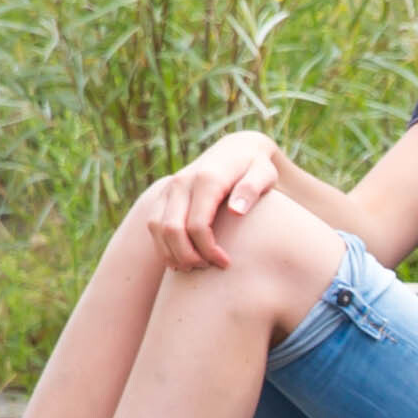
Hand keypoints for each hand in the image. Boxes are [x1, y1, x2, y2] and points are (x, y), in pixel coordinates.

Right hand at [138, 131, 285, 272]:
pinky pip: (153, 224)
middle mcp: (182, 182)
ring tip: (195, 266)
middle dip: (188, 256)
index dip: (209, 250)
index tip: (225, 263)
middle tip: (208, 268)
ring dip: (172, 253)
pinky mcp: (163, 194)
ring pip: (157, 229)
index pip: (197, 225)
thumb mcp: (264, 174)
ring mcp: (169, 187)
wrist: (236, 149)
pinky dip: (163, 245)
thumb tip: (236, 211)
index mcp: (207, 179)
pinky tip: (181, 258)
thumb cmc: (256, 167)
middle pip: (172, 230)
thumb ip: (252, 189)